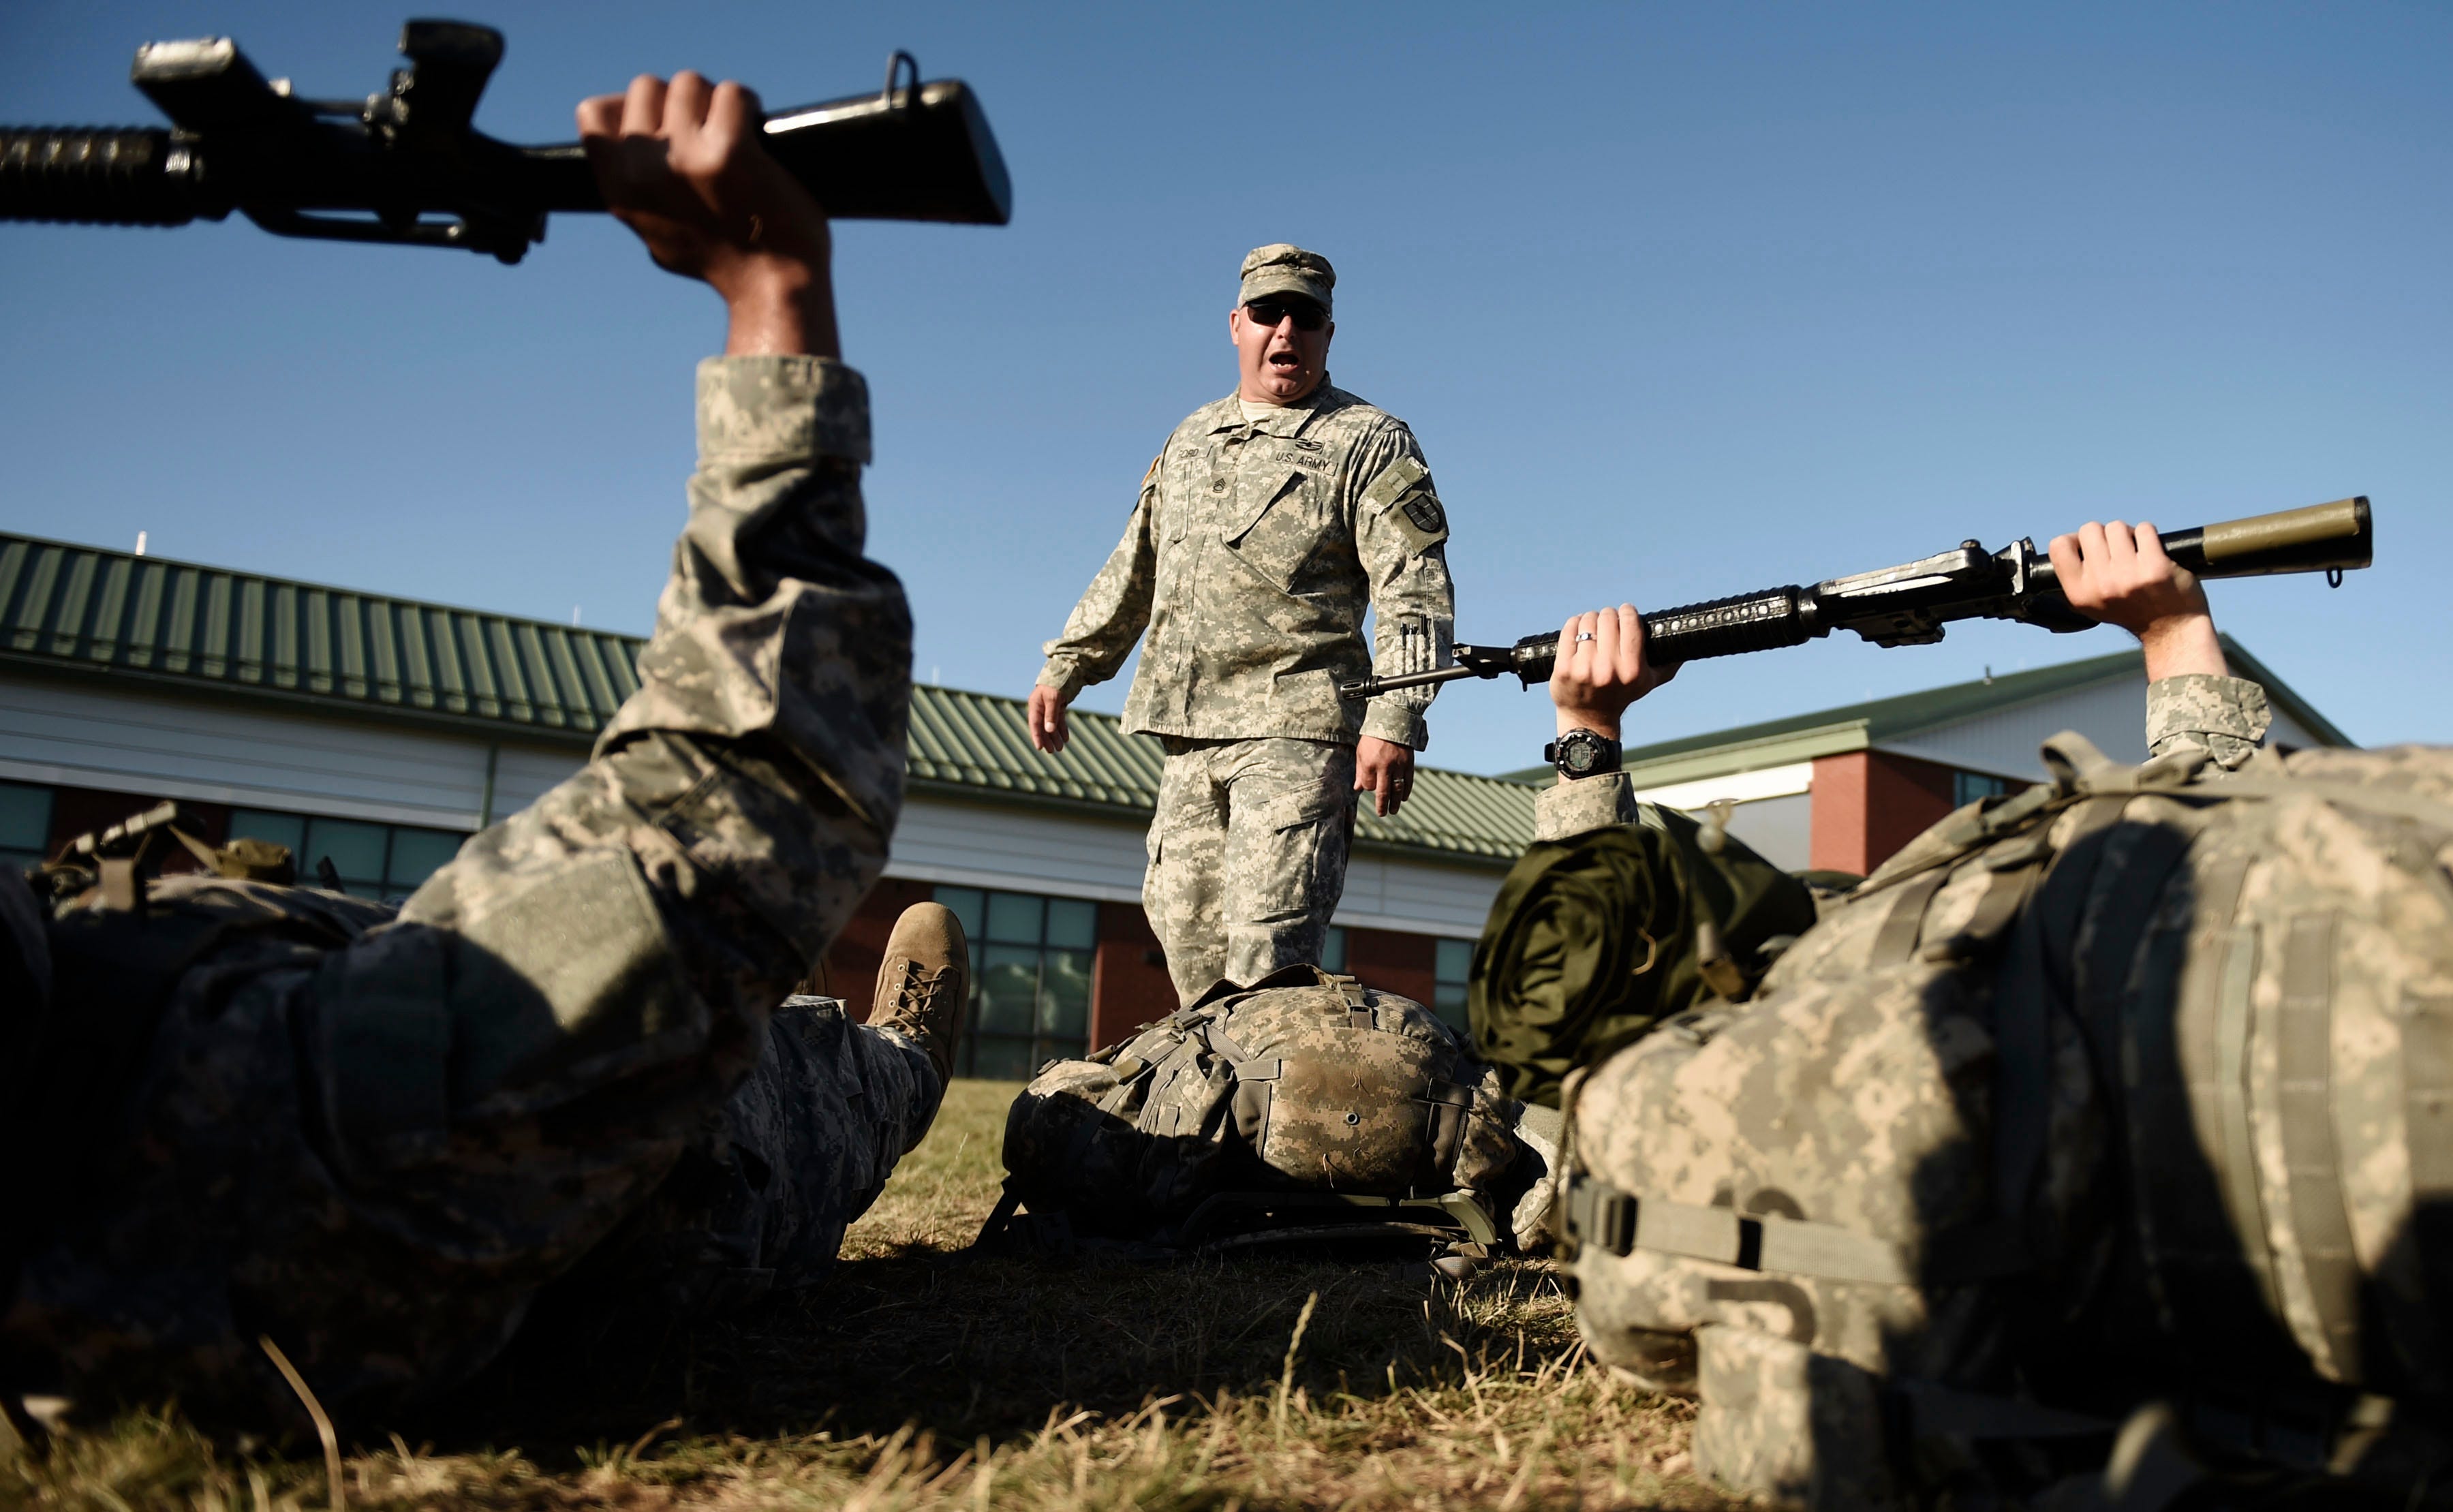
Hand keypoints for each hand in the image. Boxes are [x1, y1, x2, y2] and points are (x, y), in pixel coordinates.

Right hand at [577, 72, 838, 357]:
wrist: (771, 288)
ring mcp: (684, 159)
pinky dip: (748, 105)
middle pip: (647, 87)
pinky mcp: (729, 151)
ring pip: (690, 83)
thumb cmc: (722, 260)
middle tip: (709, 134)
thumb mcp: (652, 230)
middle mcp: (642, 171)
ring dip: (717, 102)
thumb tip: (625, 136)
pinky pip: (732, 93)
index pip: (593, 113)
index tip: (663, 127)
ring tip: (736, 135)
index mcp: (618, 190)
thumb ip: (634, 186)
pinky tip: (757, 134)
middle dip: (681, 102)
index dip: (630, 108)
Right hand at [1027, 684, 1071, 753]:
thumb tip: (1049, 730)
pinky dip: (1062, 729)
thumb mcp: (1053, 699)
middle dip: (1047, 740)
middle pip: (1043, 727)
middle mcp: (1041, 707)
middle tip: (1052, 752)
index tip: (1039, 748)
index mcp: (1035, 705)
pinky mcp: (1058, 706)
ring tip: (1060, 749)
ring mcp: (1049, 707)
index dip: (1036, 737)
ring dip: (1055, 737)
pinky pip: (1059, 720)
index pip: (1035, 724)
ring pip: (1051, 725)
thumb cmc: (1056, 684)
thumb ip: (1050, 714)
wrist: (1065, 671)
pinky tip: (1066, 738)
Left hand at [1356, 736, 1415, 816]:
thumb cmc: (1373, 738)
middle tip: (1382, 814)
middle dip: (1382, 805)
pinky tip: (1403, 798)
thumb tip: (1358, 788)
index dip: (1369, 788)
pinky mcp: (1409, 763)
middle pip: (1383, 791)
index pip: (1369, 785)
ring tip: (1393, 811)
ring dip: (1395, 802)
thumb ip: (1360, 771)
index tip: (1370, 786)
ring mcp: (1398, 765)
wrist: (1393, 721)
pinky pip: (1408, 781)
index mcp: (1369, 763)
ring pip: (1397, 789)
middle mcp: (1384, 766)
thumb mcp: (1361, 752)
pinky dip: (1406, 791)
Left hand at [1551, 604, 1675, 739]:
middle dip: (1608, 615)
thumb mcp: (1649, 683)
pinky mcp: (1563, 669)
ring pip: (1587, 621)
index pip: (1629, 622)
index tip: (1625, 613)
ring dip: (1590, 618)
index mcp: (1632, 670)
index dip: (1627, 612)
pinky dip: (1573, 624)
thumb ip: (1669, 664)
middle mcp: (1608, 669)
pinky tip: (1577, 629)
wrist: (1589, 719)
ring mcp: (1584, 669)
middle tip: (1607, 622)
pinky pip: (1568, 630)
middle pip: (1607, 618)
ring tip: (1592, 626)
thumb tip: (1688, 644)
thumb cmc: (1621, 695)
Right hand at [2048, 520, 2226, 680]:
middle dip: (2104, 535)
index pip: (2058, 546)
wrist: (2170, 629)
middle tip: (2117, 550)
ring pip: (2117, 527)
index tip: (2089, 548)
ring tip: (2136, 552)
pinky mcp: (2156, 567)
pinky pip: (2144, 529)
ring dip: (2128, 534)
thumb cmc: (2131, 610)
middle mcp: (2101, 585)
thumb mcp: (2092, 603)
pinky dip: (2148, 534)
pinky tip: (2152, 551)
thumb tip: (2072, 540)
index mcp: (2079, 594)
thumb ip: (2077, 576)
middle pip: (2090, 530)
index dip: (2074, 540)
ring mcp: (2128, 576)